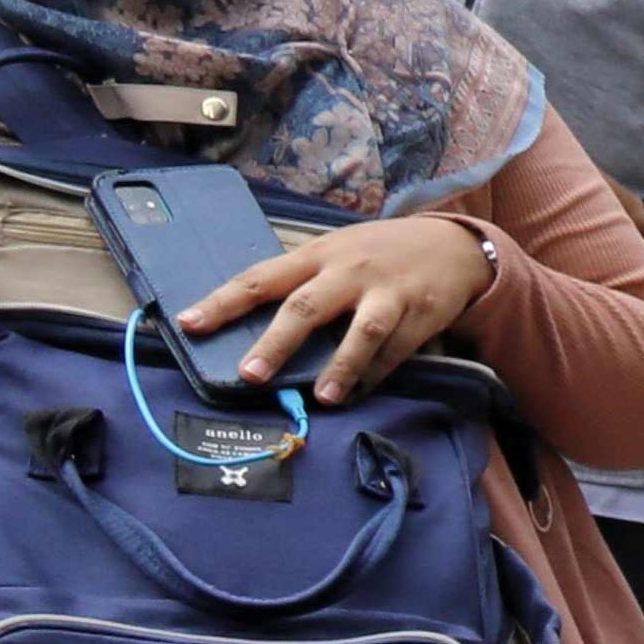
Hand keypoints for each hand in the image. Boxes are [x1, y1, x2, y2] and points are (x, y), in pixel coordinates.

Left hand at [182, 215, 494, 400]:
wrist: (453, 245)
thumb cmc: (381, 252)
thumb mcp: (337, 250)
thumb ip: (304, 278)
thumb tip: (256, 315)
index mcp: (317, 254)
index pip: (260, 277)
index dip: (223, 301)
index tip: (189, 324)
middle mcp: (348, 271)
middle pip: (305, 307)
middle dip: (276, 343)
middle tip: (250, 375)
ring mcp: (386, 293)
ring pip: (361, 332)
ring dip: (340, 367)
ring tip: (322, 398)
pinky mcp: (420, 315)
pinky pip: (394, 351)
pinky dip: (374, 376)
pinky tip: (355, 395)